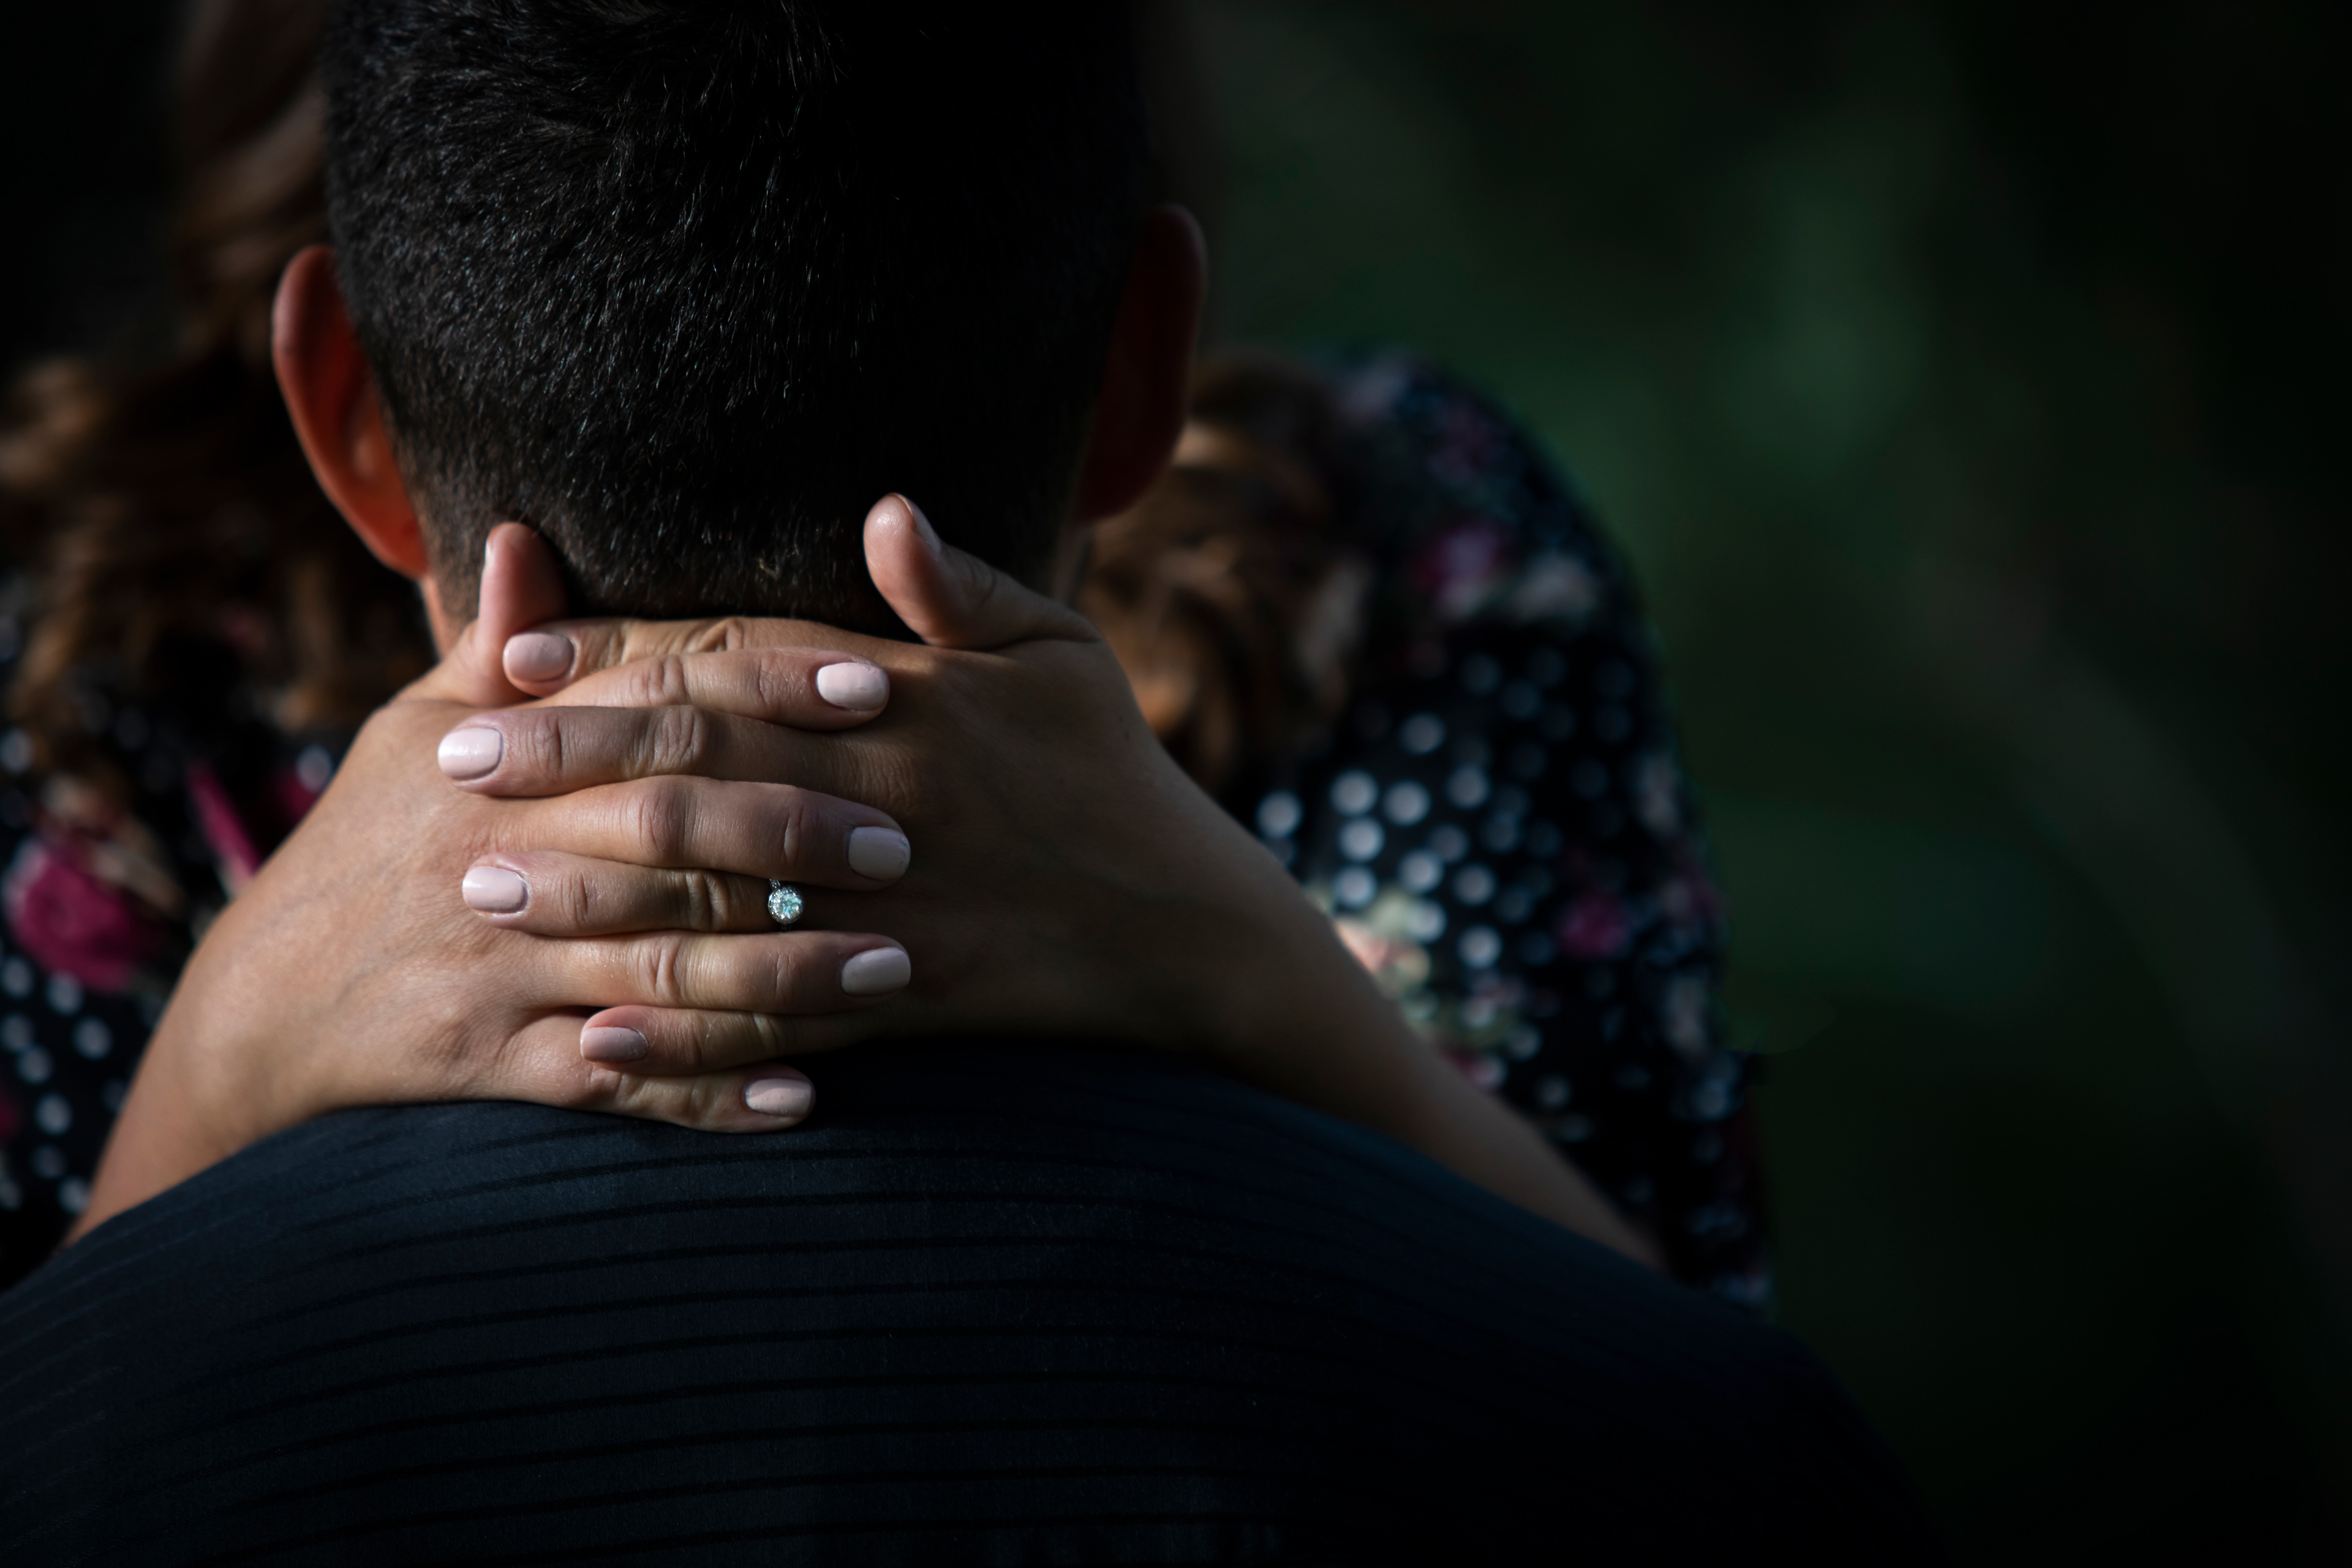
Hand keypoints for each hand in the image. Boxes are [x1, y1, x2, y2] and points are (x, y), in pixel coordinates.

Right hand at [71, 527, 920, 1235]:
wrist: (263, 1004)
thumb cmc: (367, 843)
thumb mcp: (411, 733)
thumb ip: (493, 647)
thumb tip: (521, 534)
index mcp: (497, 757)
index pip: (653, 701)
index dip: (767, 685)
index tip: (874, 685)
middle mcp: (502, 853)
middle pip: (671, 831)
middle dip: (795, 833)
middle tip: (905, 842)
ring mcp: (498, 964)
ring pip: (662, 966)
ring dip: (783, 970)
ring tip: (893, 965)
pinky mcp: (491, 1063)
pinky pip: (617, 1080)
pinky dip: (708, 1091)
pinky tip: (801, 1096)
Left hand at [461, 497, 1662, 1262]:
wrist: (1194, 929)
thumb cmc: (1119, 775)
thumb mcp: (1066, 656)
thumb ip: (966, 586)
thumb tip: (884, 507)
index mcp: (913, 702)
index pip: (733, 665)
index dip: (614, 657)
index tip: (508, 652)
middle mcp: (887, 799)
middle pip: (695, 774)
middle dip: (565, 768)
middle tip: (450, 769)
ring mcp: (891, 908)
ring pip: (717, 896)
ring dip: (592, 895)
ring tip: (484, 892)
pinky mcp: (904, 1002)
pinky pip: (775, 1018)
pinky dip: (683, 1031)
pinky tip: (595, 1037)